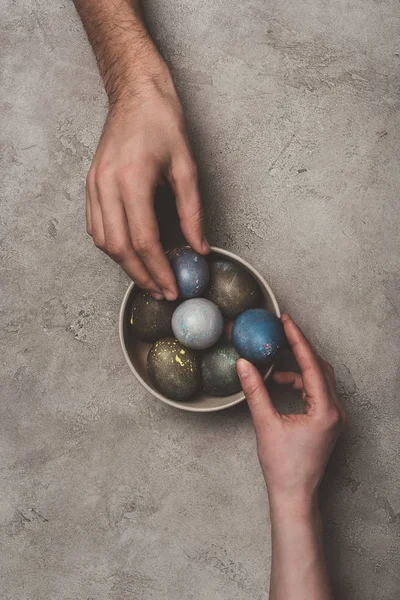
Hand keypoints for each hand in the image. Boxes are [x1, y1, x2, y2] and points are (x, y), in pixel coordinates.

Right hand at [86, 67, 208, 299]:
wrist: (135, 94)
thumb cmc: (162, 122)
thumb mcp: (187, 166)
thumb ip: (192, 212)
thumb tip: (199, 247)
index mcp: (133, 180)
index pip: (144, 240)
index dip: (159, 269)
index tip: (172, 287)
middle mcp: (107, 186)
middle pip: (120, 248)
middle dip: (142, 276)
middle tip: (161, 292)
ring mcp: (94, 186)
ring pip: (104, 242)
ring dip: (125, 265)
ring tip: (148, 278)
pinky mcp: (90, 185)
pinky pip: (95, 227)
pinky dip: (112, 246)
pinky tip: (129, 254)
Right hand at [237, 314, 344, 505]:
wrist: (294, 495)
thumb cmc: (283, 466)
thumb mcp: (265, 424)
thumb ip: (255, 391)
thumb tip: (244, 364)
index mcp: (325, 410)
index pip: (312, 365)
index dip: (297, 340)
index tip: (286, 322)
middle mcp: (336, 411)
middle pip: (320, 368)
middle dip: (300, 348)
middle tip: (282, 331)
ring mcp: (334, 417)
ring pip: (320, 379)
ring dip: (299, 367)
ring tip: (274, 362)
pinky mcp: (328, 422)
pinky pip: (317, 391)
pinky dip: (300, 382)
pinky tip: (281, 383)